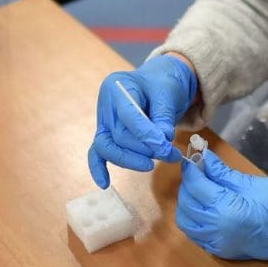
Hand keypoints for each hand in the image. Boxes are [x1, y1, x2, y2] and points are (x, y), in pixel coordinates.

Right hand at [87, 55, 197, 187]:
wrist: (158, 82)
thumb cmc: (162, 84)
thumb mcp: (167, 94)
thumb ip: (163, 117)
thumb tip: (162, 141)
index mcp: (118, 87)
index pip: (128, 116)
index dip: (147, 135)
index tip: (165, 147)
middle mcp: (106, 105)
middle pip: (119, 136)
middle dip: (145, 149)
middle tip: (170, 154)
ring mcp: (103, 121)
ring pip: (108, 148)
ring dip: (132, 160)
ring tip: (155, 163)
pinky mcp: (105, 135)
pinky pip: (97, 153)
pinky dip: (99, 168)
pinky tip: (105, 183)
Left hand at [176, 152, 267, 259]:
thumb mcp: (251, 183)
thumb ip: (222, 173)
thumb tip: (203, 157)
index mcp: (226, 211)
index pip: (196, 187)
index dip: (192, 170)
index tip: (192, 157)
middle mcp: (217, 231)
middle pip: (187, 205)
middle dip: (188, 186)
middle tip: (197, 171)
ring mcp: (219, 245)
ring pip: (187, 223)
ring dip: (188, 204)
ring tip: (200, 189)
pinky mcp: (222, 252)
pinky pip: (197, 236)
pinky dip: (194, 221)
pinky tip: (205, 207)